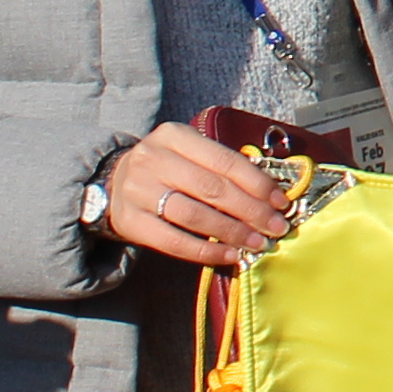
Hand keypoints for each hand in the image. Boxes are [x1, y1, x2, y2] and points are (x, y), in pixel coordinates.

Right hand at [101, 121, 301, 268]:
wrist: (112, 183)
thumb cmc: (165, 168)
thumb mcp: (187, 152)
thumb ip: (221, 166)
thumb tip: (270, 192)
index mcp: (173, 136)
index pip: (224, 160)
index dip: (257, 183)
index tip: (280, 202)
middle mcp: (153, 159)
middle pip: (212, 189)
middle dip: (251, 210)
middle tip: (276, 227)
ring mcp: (139, 191)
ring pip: (195, 216)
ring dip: (233, 232)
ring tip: (257, 243)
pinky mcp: (131, 222)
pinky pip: (174, 242)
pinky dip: (206, 251)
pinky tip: (229, 255)